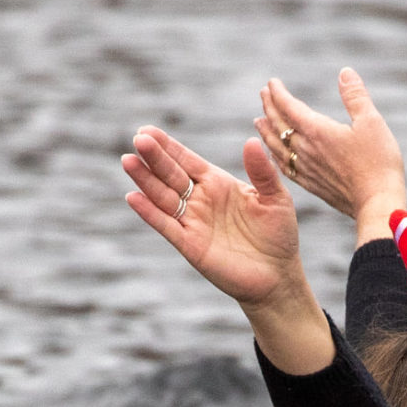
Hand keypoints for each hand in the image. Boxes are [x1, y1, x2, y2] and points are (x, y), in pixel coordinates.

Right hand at [122, 128, 330, 373]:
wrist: (278, 276)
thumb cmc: (278, 235)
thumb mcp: (275, 198)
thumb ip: (262, 171)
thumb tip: (251, 141)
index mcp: (218, 183)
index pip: (187, 160)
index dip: (168, 146)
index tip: (148, 130)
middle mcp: (200, 200)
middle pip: (171, 174)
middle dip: (154, 158)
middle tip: (138, 139)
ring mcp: (193, 222)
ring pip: (163, 197)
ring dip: (145, 180)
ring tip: (128, 161)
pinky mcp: (190, 245)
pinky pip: (166, 226)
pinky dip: (149, 212)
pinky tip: (134, 197)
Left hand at [256, 68, 406, 242]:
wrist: (377, 204)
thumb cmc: (378, 162)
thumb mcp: (371, 122)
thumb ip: (355, 96)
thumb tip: (345, 72)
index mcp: (317, 131)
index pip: (288, 107)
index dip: (278, 93)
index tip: (272, 83)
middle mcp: (306, 149)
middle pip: (278, 125)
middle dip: (269, 107)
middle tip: (264, 94)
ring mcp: (306, 169)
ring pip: (277, 147)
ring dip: (266, 131)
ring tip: (258, 121)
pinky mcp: (312, 185)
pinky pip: (285, 167)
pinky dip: (275, 156)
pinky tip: (274, 155)